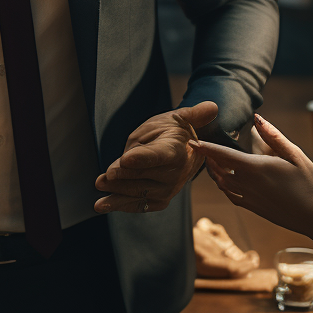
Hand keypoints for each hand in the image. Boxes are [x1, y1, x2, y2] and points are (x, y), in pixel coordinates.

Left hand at [94, 100, 217, 212]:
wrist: (184, 151)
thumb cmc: (175, 130)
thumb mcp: (178, 117)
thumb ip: (191, 115)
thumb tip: (212, 107)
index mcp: (178, 150)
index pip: (158, 156)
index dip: (142, 158)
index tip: (125, 159)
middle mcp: (175, 174)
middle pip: (143, 175)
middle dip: (122, 176)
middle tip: (104, 176)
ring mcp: (168, 189)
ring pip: (138, 191)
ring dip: (116, 191)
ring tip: (100, 185)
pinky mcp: (160, 200)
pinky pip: (138, 204)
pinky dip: (120, 204)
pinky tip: (102, 205)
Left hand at [194, 114, 312, 232]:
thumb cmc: (309, 183)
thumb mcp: (294, 155)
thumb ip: (272, 136)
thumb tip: (255, 120)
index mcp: (256, 168)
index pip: (223, 155)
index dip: (206, 148)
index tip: (191, 141)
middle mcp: (248, 184)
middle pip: (220, 169)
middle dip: (210, 158)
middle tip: (202, 148)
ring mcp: (249, 198)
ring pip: (223, 184)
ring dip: (216, 173)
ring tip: (213, 163)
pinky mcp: (254, 208)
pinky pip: (232, 196)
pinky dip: (225, 187)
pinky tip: (227, 182)